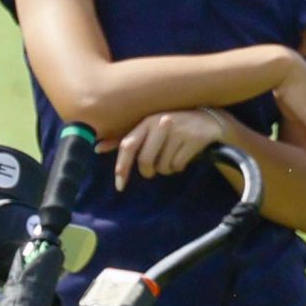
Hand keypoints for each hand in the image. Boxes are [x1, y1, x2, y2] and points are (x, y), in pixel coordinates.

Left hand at [110, 108, 240, 182]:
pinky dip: (178, 167)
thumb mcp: (148, 128)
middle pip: (145, 161)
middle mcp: (160, 123)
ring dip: (166, 168)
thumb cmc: (172, 126)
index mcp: (147, 121)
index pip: (128, 145)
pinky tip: (183, 157)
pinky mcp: (193, 140)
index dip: (122, 166)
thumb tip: (98, 148)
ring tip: (172, 156)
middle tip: (153, 170)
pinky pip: (178, 166)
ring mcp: (178, 131)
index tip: (120, 185)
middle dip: (148, 171)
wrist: (207, 120)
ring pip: (163, 166)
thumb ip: (125, 138)